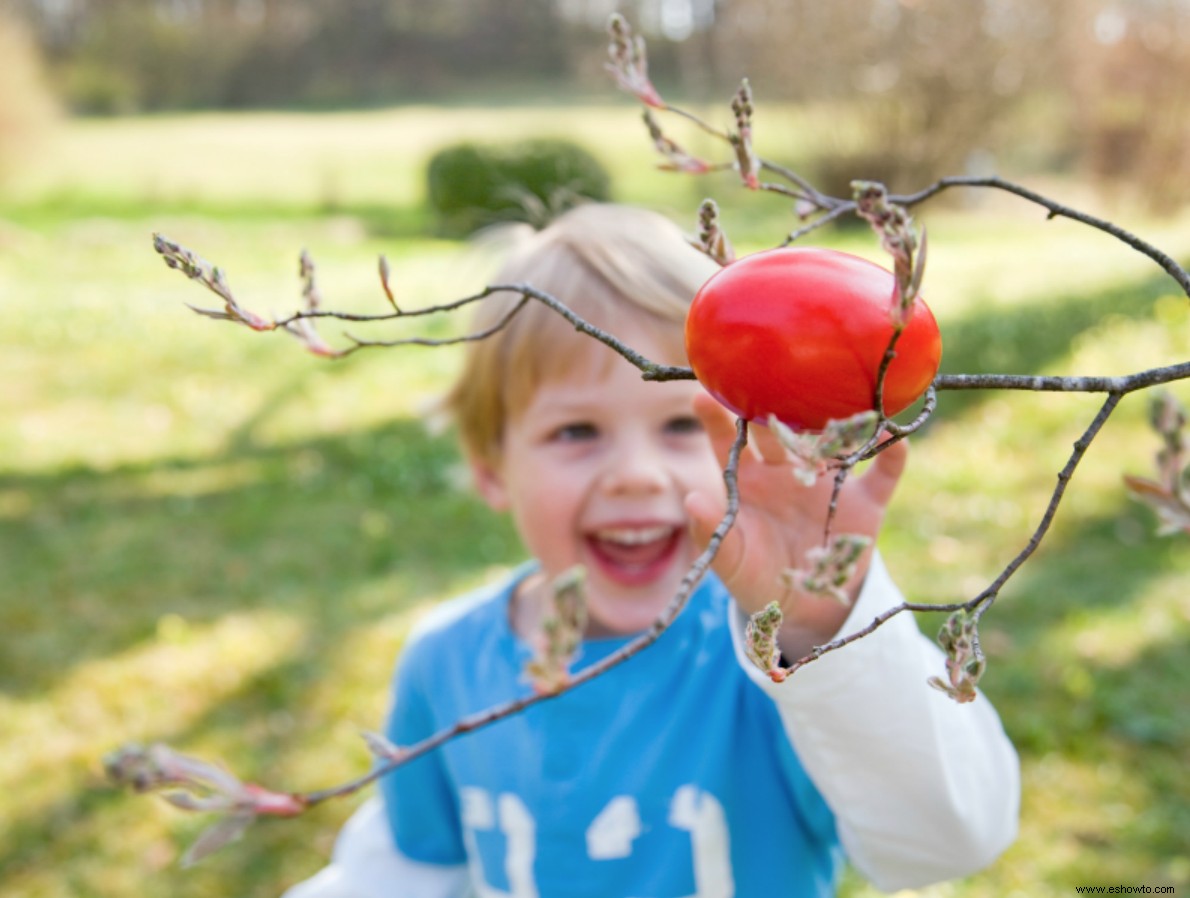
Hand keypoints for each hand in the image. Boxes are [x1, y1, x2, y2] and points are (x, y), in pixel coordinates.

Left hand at [685, 392, 907, 656]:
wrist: (804, 607)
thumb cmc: (755, 575)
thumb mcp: (730, 559)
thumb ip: (712, 531)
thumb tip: (691, 500)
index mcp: (749, 480)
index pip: (729, 442)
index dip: (716, 419)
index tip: (702, 395)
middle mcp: (786, 471)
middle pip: (780, 430)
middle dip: (774, 405)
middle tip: (770, 378)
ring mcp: (826, 483)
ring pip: (833, 443)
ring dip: (837, 421)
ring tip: (838, 391)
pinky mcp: (863, 504)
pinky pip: (882, 476)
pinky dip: (892, 456)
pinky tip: (895, 435)